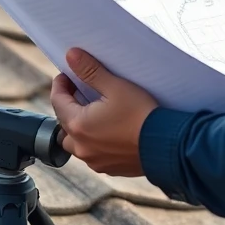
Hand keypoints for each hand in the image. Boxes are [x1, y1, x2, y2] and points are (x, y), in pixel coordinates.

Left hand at [49, 47, 158, 177]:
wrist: (167, 144)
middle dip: (69, 107)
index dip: (60, 85)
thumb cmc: (141, 114)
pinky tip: (108, 132)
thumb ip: (90, 71)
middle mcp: (81, 147)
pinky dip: (94, 143)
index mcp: (78, 125)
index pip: (57, 101)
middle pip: (64, 124)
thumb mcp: (116, 86)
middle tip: (80, 93)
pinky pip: (93, 154)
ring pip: (76, 143)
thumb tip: (71, 56)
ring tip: (93, 115)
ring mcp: (95, 160)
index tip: (67, 75)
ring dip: (79, 128)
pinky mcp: (109, 168)